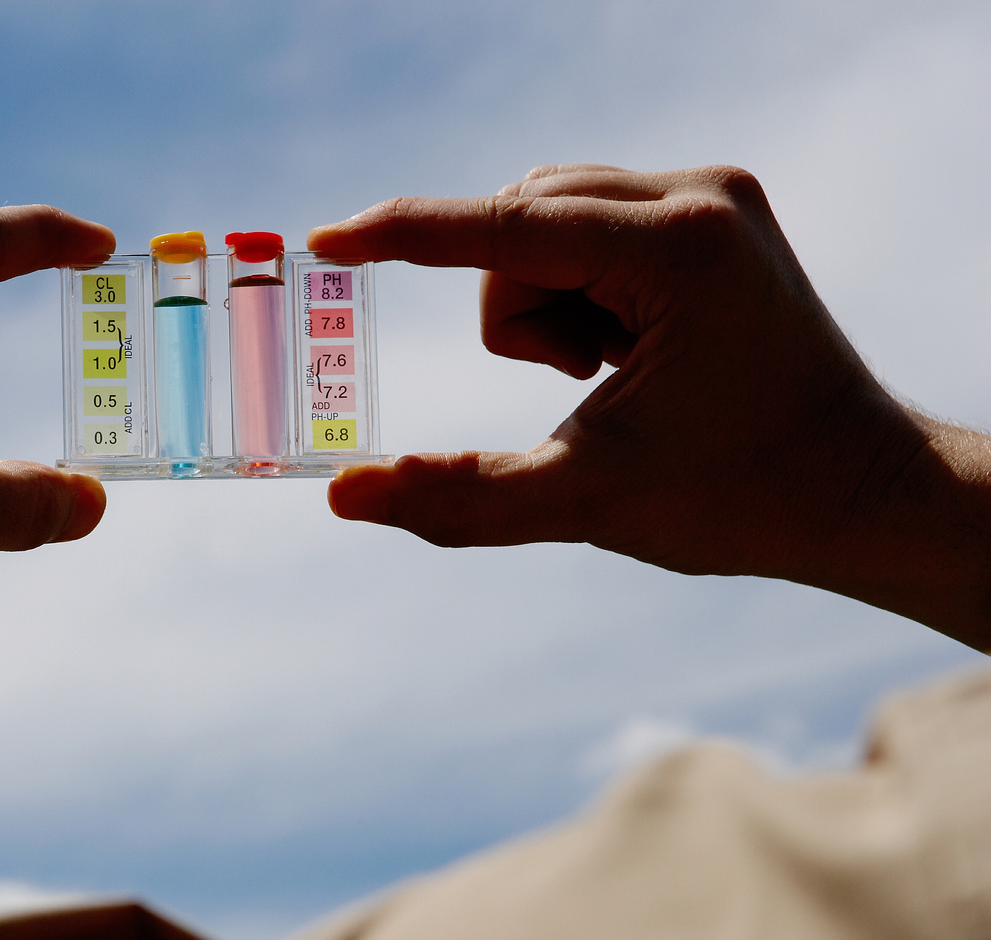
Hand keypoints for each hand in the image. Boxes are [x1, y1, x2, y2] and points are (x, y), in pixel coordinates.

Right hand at [309, 164, 990, 649]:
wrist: (857, 489)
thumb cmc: (739, 497)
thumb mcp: (585, 500)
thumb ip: (457, 497)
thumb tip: (343, 496)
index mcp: (678, 253)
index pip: (504, 228)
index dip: (405, 235)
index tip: (326, 241)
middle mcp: (699, 198)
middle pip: (517, 222)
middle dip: (514, 313)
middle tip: (580, 381)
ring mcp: (710, 195)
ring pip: (541, 222)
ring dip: (541, 305)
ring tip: (610, 372)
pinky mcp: (709, 210)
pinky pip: (582, 224)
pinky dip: (573, 291)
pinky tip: (629, 348)